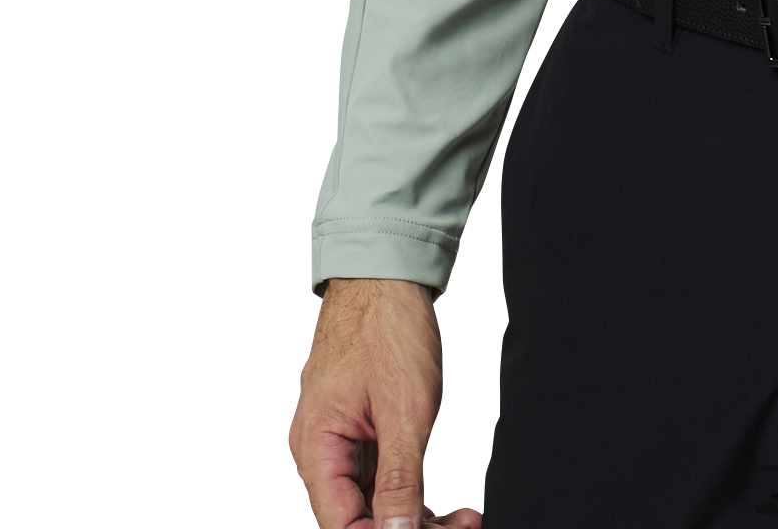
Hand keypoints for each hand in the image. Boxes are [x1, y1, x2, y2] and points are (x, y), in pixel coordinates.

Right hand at [290, 277, 481, 528]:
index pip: (342, 523)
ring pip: (371, 499)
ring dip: (413, 515)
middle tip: (460, 525)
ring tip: (461, 519)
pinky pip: (379, 474)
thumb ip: (400, 476)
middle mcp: (321, 448)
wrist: (387, 274)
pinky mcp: (361, 426)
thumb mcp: (403, 408)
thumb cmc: (386, 326)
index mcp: (317, 446)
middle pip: (357, 516)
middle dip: (407, 527)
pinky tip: (441, 505)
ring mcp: (341, 436)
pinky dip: (410, 490)